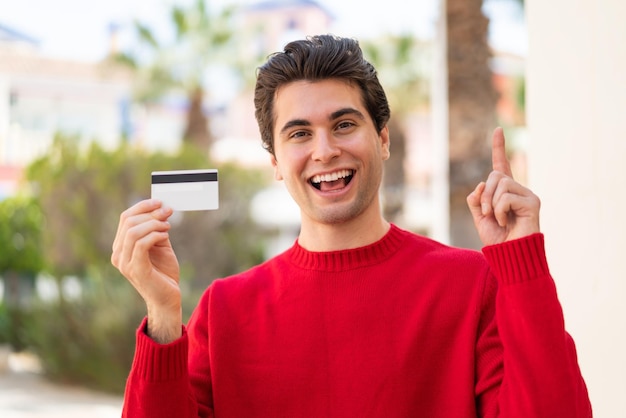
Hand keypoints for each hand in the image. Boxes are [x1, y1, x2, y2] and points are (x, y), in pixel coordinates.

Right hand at [111, 199, 181, 342]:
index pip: (125, 218)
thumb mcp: (160, 246)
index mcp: (121, 247)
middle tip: (168, 211)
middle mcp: (118, 255)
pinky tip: (166, 235)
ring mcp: (124, 264)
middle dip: (150, 213)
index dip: (142, 206)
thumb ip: (156, 229)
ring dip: (154, 223)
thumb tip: (161, 208)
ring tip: (168, 225)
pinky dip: (155, 235)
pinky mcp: (135, 270)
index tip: (160, 201)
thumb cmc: (164, 273)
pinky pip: (141, 244)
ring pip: (133, 231)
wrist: (168, 299)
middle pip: (128, 222)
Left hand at [466, 127, 540, 245]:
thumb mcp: (480, 217)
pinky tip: (506, 222)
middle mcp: (518, 189)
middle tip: (486, 214)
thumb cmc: (497, 238)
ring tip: (497, 219)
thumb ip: (476, 200)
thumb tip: (480, 185)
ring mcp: (527, 195)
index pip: (502, 165)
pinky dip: (499, 211)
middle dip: (484, 195)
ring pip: (500, 184)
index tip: (498, 130)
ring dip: (491, 204)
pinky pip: (506, 197)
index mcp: (505, 191)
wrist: (510, 255)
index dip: (499, 147)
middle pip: (495, 176)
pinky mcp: (533, 202)